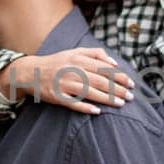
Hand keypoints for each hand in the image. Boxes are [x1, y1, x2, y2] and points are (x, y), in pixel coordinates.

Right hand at [0, 47, 134, 114]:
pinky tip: (98, 111)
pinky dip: (86, 107)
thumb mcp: (75, 52)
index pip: (104, 68)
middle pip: (100, 81)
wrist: (31, 72)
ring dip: (107, 99)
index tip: (131, 83)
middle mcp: (72, 71)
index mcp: (79, 59)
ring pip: (90, 92)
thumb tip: (114, 62)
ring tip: (121, 104)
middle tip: (131, 97)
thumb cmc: (58, 62)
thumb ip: (95, 53)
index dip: (120, 76)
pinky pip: (74, 103)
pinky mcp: (57, 96)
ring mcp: (64, 84)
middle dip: (118, 89)